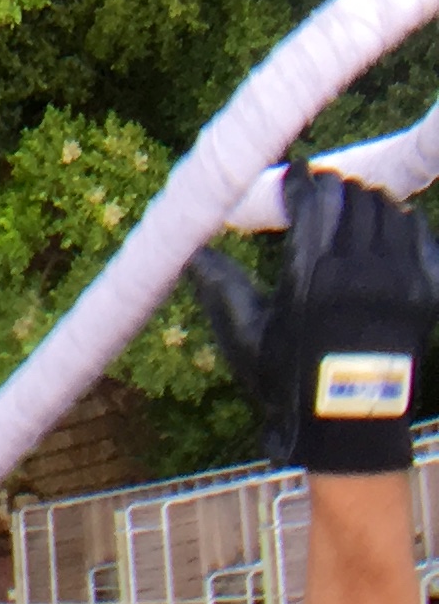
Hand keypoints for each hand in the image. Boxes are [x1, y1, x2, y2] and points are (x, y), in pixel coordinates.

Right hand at [192, 163, 438, 472]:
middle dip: (330, 187)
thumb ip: (220, 284)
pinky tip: (386, 225)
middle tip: (314, 193)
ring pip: (388, 210)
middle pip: (352, 196)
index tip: (291, 174)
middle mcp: (360, 274)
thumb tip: (189, 246)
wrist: (348, 430)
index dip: (299, 179)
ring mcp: (399, 285)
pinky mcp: (425, 297)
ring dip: (365, 201)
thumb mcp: (244, 336)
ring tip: (346, 210)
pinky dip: (403, 221)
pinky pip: (420, 236)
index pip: (314, 199)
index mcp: (312, 278)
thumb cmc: (288, 384)